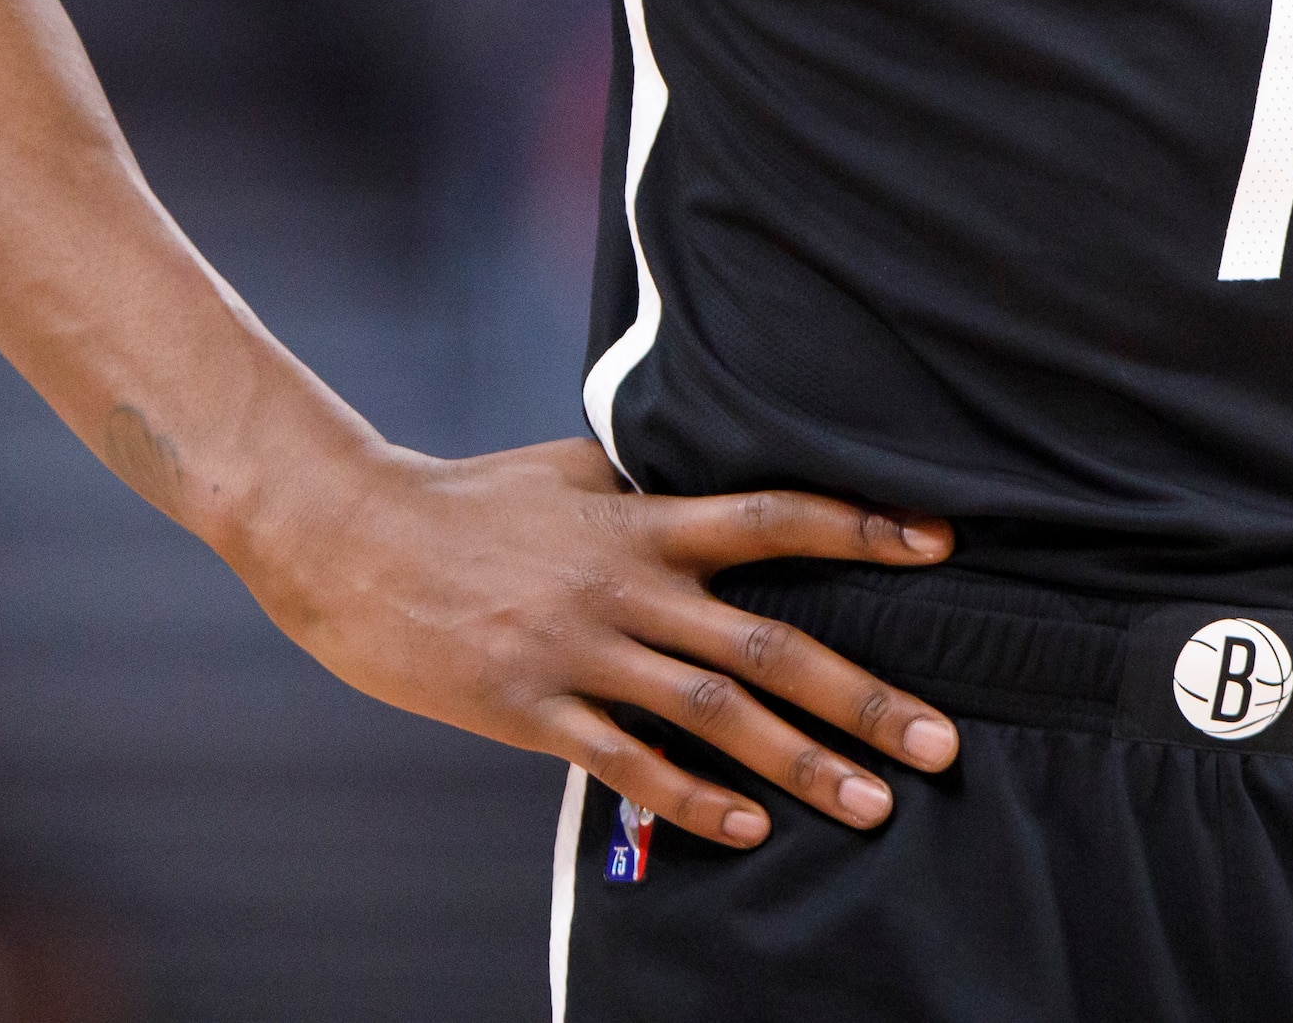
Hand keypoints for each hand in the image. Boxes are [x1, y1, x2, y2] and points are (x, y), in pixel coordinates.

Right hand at [226, 435, 964, 849]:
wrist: (351, 540)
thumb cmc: (467, 500)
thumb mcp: (569, 467)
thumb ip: (648, 479)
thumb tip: (714, 463)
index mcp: (641, 521)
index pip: (774, 518)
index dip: (861, 531)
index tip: (942, 549)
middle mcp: (626, 586)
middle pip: (768, 645)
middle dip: (864, 696)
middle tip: (941, 741)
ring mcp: (580, 652)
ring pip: (713, 715)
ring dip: (802, 765)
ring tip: (874, 805)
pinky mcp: (529, 711)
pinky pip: (625, 764)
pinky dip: (691, 799)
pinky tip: (749, 829)